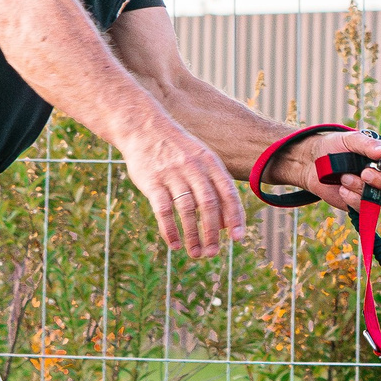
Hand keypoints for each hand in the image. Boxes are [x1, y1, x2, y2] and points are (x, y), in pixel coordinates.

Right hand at [123, 120, 245, 257]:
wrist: (143, 127)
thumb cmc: (176, 150)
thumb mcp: (200, 160)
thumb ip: (215, 188)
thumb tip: (226, 224)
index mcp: (210, 163)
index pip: (228, 193)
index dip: (235, 217)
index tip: (237, 238)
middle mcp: (193, 168)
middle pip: (208, 204)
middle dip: (212, 232)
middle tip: (213, 253)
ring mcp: (172, 174)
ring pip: (186, 209)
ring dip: (192, 235)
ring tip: (195, 253)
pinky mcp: (151, 181)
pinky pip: (163, 210)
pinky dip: (169, 229)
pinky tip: (173, 244)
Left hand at [270, 130, 380, 211]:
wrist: (310, 164)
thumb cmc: (333, 147)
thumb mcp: (350, 140)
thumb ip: (368, 145)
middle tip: (364, 173)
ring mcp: (376, 192)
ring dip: (363, 188)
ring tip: (344, 177)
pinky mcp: (362, 205)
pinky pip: (366, 208)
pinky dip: (353, 198)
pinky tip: (342, 188)